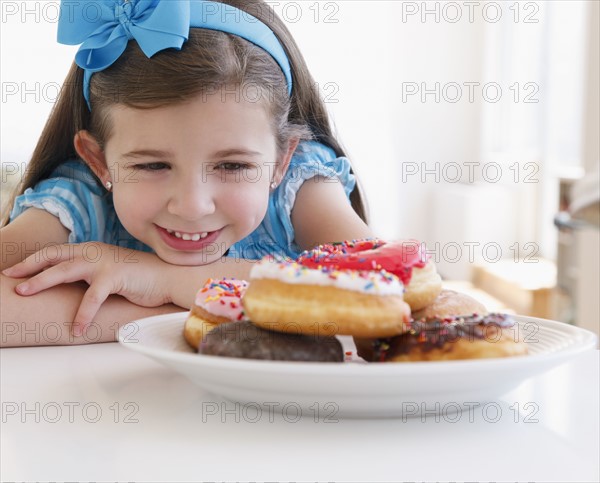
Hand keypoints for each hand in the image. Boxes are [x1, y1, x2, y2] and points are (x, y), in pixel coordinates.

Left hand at [2, 243, 173, 335]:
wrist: (167, 277)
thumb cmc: (140, 277)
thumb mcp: (109, 273)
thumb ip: (90, 275)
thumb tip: (70, 288)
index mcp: (91, 250)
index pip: (56, 252)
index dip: (33, 260)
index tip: (14, 270)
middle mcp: (94, 252)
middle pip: (53, 257)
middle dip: (28, 267)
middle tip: (10, 277)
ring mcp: (103, 262)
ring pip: (65, 271)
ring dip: (42, 281)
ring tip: (25, 292)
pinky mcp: (114, 276)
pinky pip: (92, 297)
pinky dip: (82, 314)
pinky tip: (77, 329)